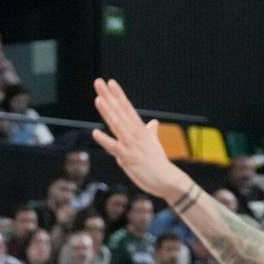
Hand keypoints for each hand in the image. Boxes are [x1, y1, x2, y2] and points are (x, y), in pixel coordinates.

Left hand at [91, 79, 194, 203]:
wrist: (168, 181)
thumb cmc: (159, 164)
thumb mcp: (153, 145)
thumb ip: (151, 132)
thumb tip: (153, 123)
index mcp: (141, 130)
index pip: (128, 109)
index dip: (119, 95)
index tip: (111, 83)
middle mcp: (137, 135)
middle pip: (121, 112)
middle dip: (110, 97)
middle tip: (99, 82)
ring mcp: (132, 146)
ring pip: (118, 126)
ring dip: (108, 112)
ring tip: (99, 99)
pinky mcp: (129, 159)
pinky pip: (115, 148)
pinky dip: (105, 140)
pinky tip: (95, 132)